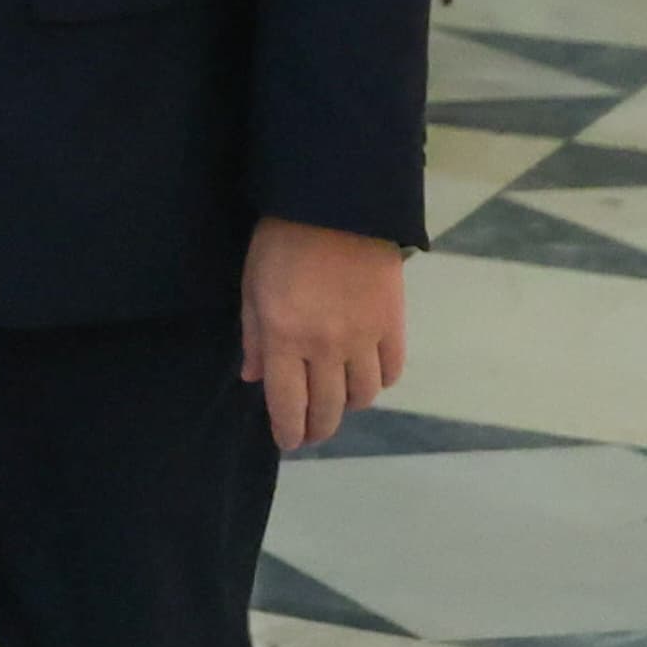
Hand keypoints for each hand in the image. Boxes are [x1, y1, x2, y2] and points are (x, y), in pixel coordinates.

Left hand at [240, 217, 406, 448]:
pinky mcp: (393, 325)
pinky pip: (391, 372)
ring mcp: (364, 338)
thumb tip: (255, 380)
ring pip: (362, 396)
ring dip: (347, 406)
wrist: (337, 205)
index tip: (288, 441)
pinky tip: (367, 377)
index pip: (288, 404)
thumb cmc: (282, 241)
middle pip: (328, 409)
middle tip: (311, 434)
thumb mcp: (252, 287)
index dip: (288, 430)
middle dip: (317, 429)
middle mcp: (326, 347)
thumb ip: (255, 337)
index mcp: (285, 338)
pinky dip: (379, 382)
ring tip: (337, 401)